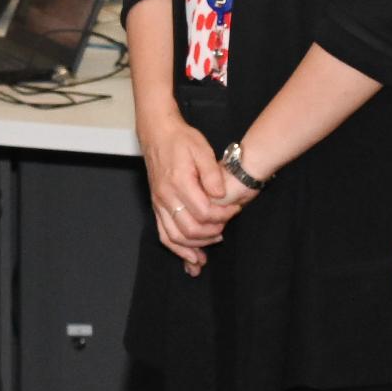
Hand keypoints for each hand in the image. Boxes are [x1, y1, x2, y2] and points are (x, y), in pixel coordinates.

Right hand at [138, 115, 232, 274]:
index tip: (235, 210)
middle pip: (190, 229)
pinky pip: (163, 234)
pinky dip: (176, 248)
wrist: (157, 133)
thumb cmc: (181, 140)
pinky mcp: (156, 206)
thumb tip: (221, 195)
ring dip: (194, 247)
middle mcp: (166, 196)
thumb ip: (213, 173)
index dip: (223, 216)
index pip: (204, 212)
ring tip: (210, 250)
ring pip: (174, 237)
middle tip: (226, 227)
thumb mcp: (202, 149)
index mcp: (179, 182)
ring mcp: (159, 203)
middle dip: (211, 233)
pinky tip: (189, 256)